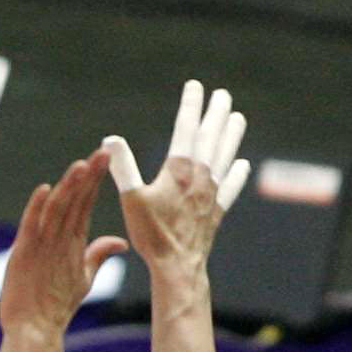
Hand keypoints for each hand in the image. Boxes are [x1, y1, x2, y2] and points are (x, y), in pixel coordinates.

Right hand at [0, 150, 127, 336]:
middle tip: (103, 152)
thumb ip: (98, 255)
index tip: (109, 159)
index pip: (85, 204)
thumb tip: (123, 242)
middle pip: (73, 200)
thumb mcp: (84, 277)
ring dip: (68, 187)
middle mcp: (54, 237)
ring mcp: (38, 244)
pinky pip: (31, 228)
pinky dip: (36, 209)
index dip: (96, 182)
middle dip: (87, 177)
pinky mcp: (23, 254)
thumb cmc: (57, 305)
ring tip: (82, 166)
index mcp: (69, 240)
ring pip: (56, 209)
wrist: (35, 329)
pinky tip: (45, 190)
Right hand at [103, 80, 248, 270]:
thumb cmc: (152, 234)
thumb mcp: (131, 199)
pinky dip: (236, 174)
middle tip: (223, 95)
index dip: (190, 106)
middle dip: (216, 114)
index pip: (186, 129)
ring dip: (231, 136)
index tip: (195, 86)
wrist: (177, 265)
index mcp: (178, 170)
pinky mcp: (216, 211)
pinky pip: (230, 187)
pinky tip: (241, 165)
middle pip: (211, 138)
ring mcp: (211, 194)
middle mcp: (200, 177)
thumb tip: (110, 140)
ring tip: (237, 118)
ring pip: (225, 156)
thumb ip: (122, 167)